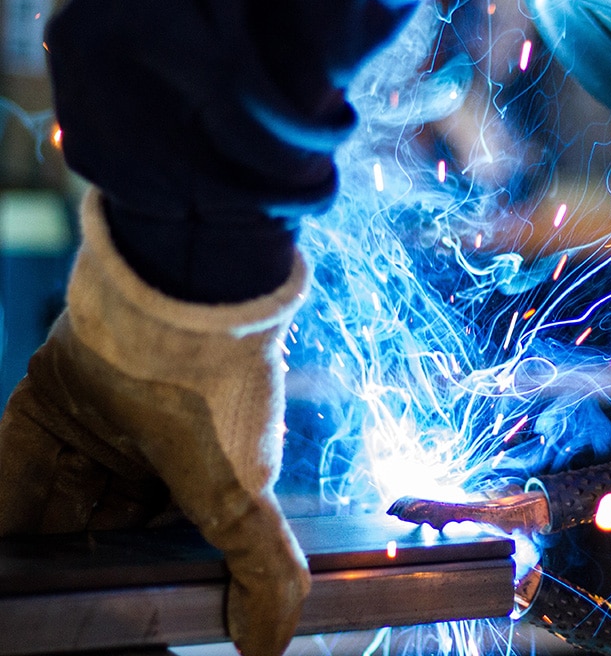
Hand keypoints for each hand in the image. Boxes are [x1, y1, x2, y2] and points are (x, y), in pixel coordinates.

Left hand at [0, 190, 310, 655]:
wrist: (178, 302)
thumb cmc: (222, 399)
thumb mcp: (245, 496)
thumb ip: (263, 571)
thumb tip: (272, 644)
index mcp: (201, 479)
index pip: (163, 547)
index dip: (138, 579)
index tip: (116, 607)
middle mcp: (148, 458)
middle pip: (100, 530)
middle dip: (80, 563)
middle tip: (54, 594)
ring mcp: (96, 431)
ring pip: (51, 503)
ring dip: (31, 540)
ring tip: (20, 578)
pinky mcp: (46, 406)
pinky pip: (11, 466)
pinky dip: (2, 502)